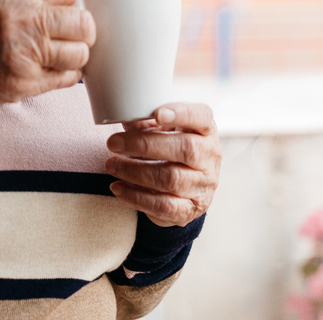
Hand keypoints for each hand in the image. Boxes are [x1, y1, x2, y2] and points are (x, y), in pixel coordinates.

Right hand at [0, 0, 94, 109]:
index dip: (71, 0)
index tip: (65, 9)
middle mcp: (21, 18)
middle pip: (82, 21)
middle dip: (80, 30)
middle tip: (69, 36)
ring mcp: (25, 52)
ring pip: (79, 53)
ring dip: (73, 56)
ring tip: (57, 56)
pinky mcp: (25, 83)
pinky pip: (67, 79)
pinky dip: (64, 76)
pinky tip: (50, 72)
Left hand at [105, 103, 220, 226]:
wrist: (188, 188)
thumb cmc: (172, 147)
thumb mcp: (165, 130)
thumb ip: (147, 122)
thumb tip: (124, 116)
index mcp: (206, 130)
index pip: (201, 117)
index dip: (182, 114)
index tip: (157, 114)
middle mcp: (210, 157)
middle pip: (184, 149)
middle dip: (144, 145)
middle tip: (113, 143)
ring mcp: (203, 185)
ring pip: (170, 179)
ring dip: (135, 172)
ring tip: (111, 165)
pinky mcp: (191, 209)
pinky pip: (164, 205)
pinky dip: (136, 197)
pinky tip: (118, 188)